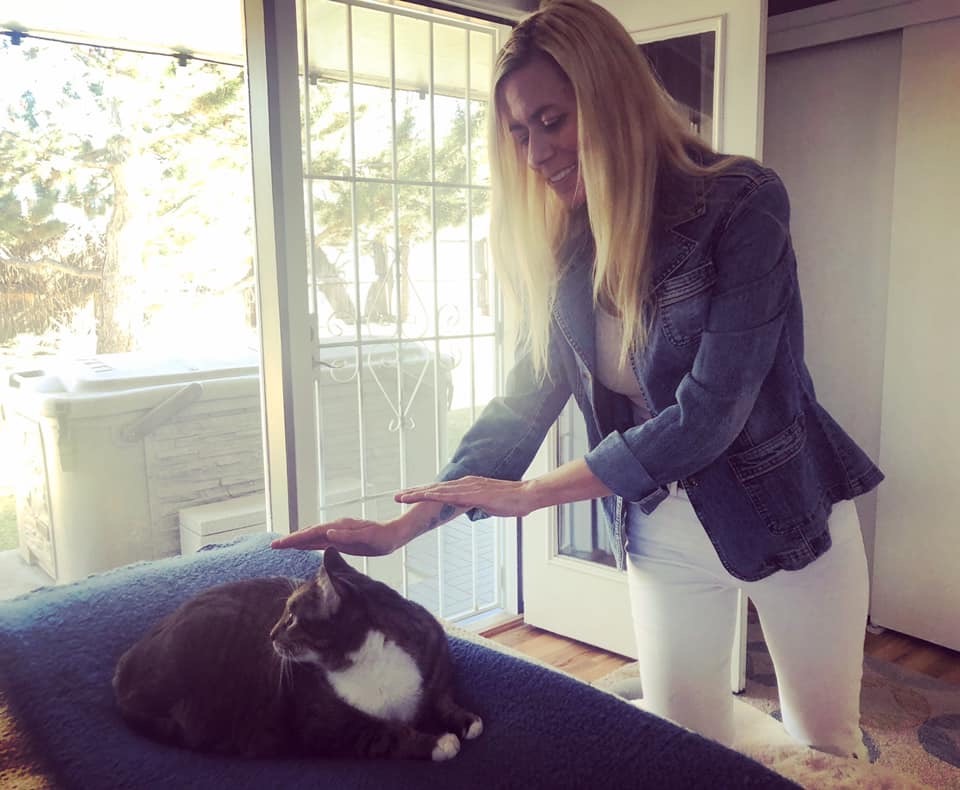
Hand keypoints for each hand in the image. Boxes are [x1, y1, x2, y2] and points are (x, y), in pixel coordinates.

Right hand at [271, 517, 404, 555]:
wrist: (393, 534)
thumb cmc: (382, 538)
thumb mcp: (367, 539)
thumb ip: (347, 537)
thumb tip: (327, 533)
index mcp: (339, 528)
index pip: (311, 533)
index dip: (294, 539)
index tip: (279, 544)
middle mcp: (336, 528)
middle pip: (308, 533)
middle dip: (291, 539)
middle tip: (274, 545)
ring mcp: (338, 532)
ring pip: (313, 536)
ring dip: (298, 540)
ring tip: (283, 544)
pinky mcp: (341, 538)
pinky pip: (321, 540)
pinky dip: (309, 542)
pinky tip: (304, 545)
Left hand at [394, 476, 536, 517]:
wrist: (526, 495)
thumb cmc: (511, 501)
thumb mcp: (490, 504)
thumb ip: (479, 503)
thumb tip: (476, 507)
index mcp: (468, 485)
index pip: (440, 490)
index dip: (423, 493)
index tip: (408, 496)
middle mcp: (465, 483)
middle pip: (434, 488)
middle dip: (414, 492)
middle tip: (396, 496)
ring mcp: (468, 487)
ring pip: (437, 490)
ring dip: (418, 494)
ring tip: (401, 497)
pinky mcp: (473, 493)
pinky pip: (450, 495)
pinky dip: (435, 496)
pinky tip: (423, 497)